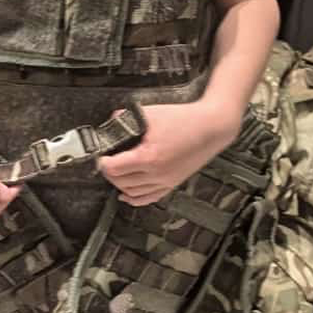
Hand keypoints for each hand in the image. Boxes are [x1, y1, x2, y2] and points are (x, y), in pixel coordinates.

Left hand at [96, 101, 241, 206]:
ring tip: (114, 174)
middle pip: (121, 182)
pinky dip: (135, 199)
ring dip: (120, 185)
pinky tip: (126, 195)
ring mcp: (165, 181)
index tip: (101, 156)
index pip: (114, 168)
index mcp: (149, 157)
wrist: (212, 127)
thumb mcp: (152, 113)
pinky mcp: (172, 183)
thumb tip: (113, 120)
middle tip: (106, 161)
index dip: (103, 162)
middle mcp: (156, 173)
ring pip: (133, 193)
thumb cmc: (186, 120)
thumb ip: (128, 118)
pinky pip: (149, 198)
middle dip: (109, 172)